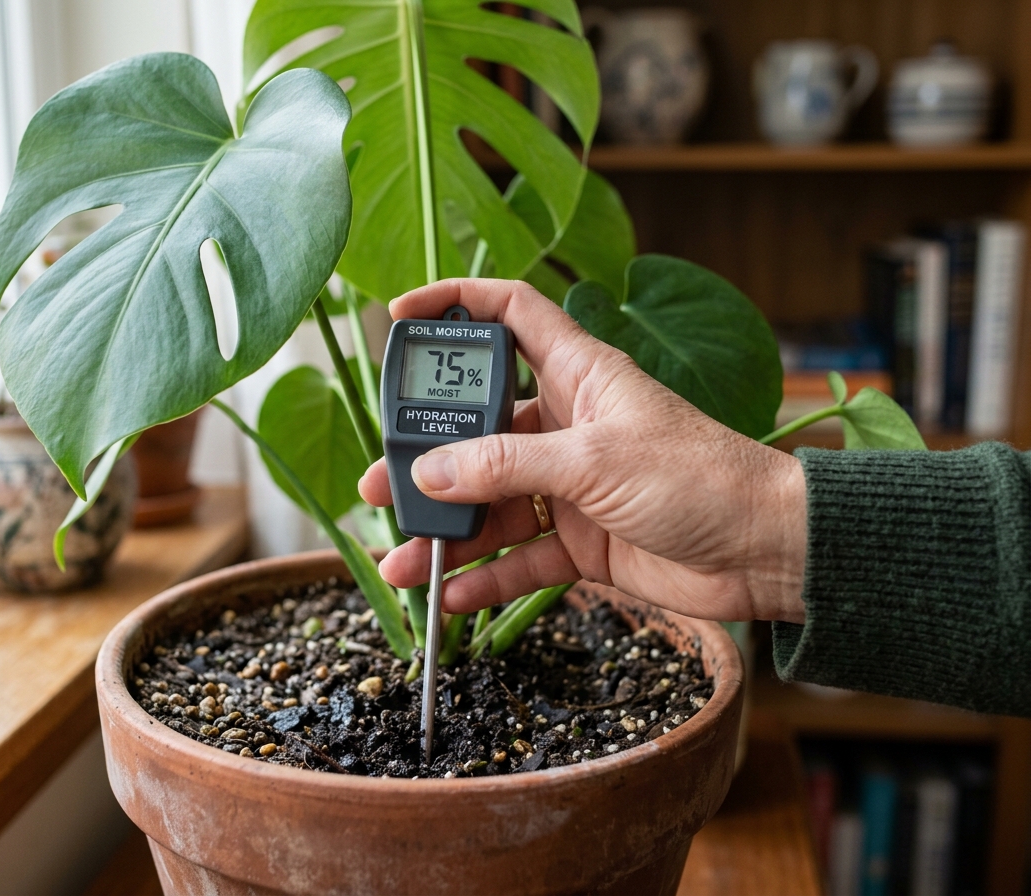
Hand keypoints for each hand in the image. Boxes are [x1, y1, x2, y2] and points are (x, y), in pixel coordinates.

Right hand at [359, 279, 807, 623]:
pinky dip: (486, 577)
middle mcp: (567, 424)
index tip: (402, 312)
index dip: (456, 303)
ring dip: (447, 529)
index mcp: (578, 374)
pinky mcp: (581, 540)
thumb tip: (431, 473)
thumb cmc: (701, 478)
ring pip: (490, 501)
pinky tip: (451, 596)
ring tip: (402, 558)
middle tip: (382, 485)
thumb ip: (507, 467)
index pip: (509, 314)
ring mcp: (571, 485)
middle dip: (427, 456)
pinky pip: (519, 557)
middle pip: (478, 428)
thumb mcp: (594, 462)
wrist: (767, 551)